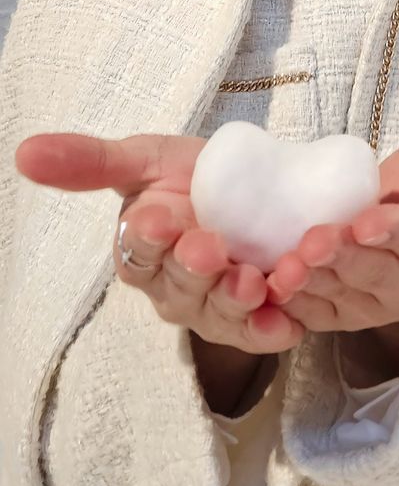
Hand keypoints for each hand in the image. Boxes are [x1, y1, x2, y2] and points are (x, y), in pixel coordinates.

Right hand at [14, 132, 305, 354]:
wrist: (266, 188)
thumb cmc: (196, 176)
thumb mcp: (147, 159)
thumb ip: (91, 160)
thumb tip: (24, 151)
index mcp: (142, 251)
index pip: (136, 253)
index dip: (148, 239)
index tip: (159, 218)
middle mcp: (174, 288)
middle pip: (179, 287)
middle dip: (194, 269)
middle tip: (210, 246)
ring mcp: (216, 309)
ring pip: (218, 314)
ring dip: (233, 302)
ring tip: (251, 280)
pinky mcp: (258, 321)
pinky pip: (261, 335)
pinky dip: (272, 330)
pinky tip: (285, 322)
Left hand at [263, 131, 398, 334]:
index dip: (396, 234)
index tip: (367, 221)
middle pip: (380, 278)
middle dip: (345, 262)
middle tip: (312, 242)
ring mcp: (375, 303)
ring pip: (344, 299)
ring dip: (312, 285)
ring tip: (283, 265)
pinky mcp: (339, 310)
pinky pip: (315, 313)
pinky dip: (289, 303)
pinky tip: (265, 287)